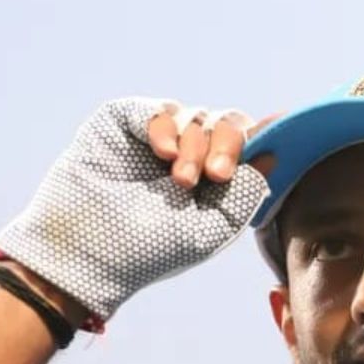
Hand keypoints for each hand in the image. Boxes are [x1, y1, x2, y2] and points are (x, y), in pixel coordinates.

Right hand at [0, 98, 279, 321]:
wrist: (85, 253)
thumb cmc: (146, 252)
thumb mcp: (208, 231)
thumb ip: (244, 194)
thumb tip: (275, 153)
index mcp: (211, 182)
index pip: (247, 147)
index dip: (263, 140)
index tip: (278, 142)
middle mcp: (187, 155)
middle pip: (228, 125)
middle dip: (228, 146)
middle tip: (216, 175)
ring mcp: (155, 137)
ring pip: (197, 118)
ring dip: (195, 145)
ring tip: (179, 180)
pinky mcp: (124, 122)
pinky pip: (161, 110)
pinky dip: (167, 127)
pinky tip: (162, 153)